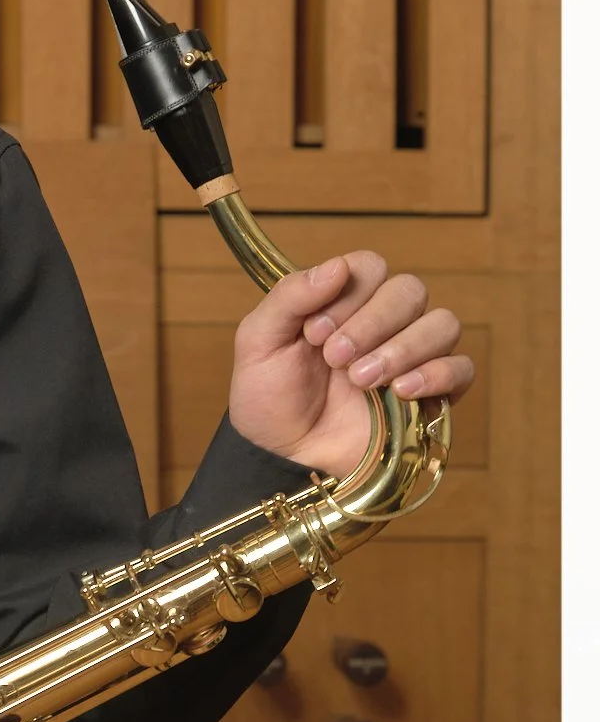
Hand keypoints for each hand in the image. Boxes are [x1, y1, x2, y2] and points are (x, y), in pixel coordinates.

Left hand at [227, 250, 474, 481]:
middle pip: (410, 291)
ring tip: (361, 380)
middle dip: (372, 322)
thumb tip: (337, 265)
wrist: (281, 457)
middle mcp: (384, 323)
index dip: (349, 293)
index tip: (315, 332)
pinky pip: (462, 368)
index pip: (371, 266)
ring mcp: (412, 357)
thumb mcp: (259, 341)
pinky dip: (436, 374)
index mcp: (344, 302)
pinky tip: (400, 390)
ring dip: (402, 348)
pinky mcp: (432, 394)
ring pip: (442, 324)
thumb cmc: (268, 398)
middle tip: (336, 358)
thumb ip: (290, 297)